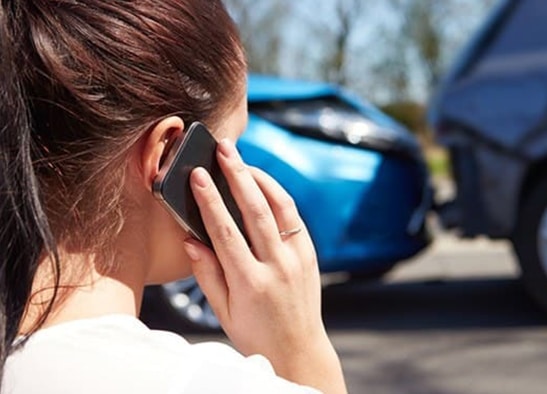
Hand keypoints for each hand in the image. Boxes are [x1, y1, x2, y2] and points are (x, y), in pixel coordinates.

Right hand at [182, 138, 345, 393]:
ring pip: (281, 207)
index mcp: (250, 283)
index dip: (210, 201)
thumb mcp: (223, 312)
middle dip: (237, 175)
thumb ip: (206, 275)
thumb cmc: (255, 333)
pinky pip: (293, 217)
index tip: (197, 175)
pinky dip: (278, 196)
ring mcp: (298, 259)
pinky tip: (262, 183)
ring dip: (260, 178)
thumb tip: (190, 239)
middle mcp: (278, 267)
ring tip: (242, 159)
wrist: (299, 349)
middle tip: (224, 149)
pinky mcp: (310, 255)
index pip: (226, 233)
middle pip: (256, 210)